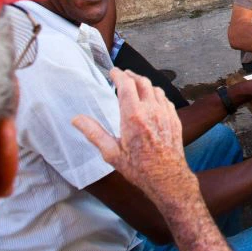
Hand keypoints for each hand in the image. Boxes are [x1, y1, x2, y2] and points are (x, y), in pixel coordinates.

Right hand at [72, 68, 193, 200]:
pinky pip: (165, 99)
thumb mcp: (111, 153)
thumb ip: (94, 133)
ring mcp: (165, 113)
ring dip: (144, 83)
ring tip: (136, 85)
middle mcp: (151, 110)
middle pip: (142, 82)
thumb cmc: (138, 168)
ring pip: (156, 88)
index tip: (113, 72)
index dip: (119, 75)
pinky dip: (156, 94)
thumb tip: (77, 119)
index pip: (126, 85)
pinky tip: (152, 99)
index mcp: (133, 116)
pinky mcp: (174, 119)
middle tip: (123, 75)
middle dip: (131, 75)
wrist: (167, 178)